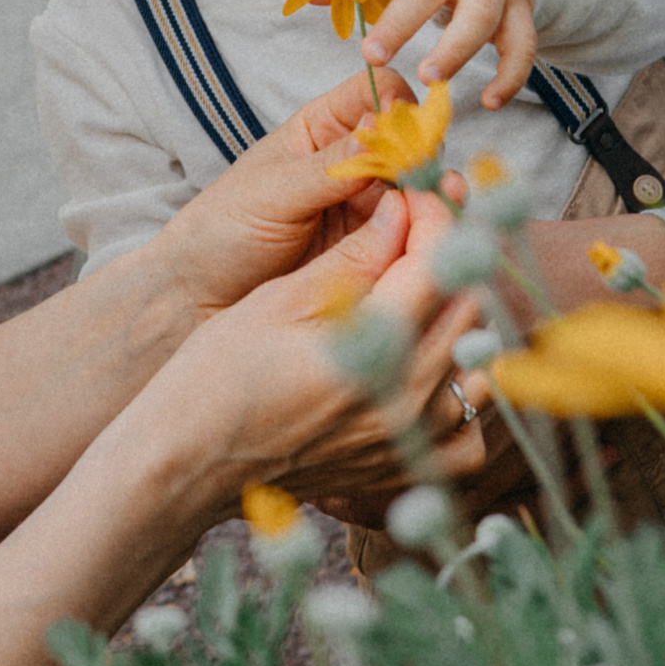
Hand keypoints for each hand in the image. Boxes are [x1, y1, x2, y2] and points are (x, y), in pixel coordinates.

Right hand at [146, 184, 489, 511]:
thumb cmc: (215, 376)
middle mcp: (402, 400)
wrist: (187, 461)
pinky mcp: (397, 469)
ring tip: (422, 296)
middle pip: (468, 308)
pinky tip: (432, 373)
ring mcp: (405, 442)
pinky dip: (460, 401)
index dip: (433, 215)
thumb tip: (400, 210)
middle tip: (419, 231)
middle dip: (450, 257)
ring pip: (477, 368)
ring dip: (460, 321)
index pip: (438, 262)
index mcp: (371, 348)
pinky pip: (465, 438)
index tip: (416, 195)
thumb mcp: (278, 300)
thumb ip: (351, 258)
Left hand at [153, 71, 412, 315]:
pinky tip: (436, 238)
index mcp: (321, 129)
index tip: (405, 127)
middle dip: (427, 153)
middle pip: (411, 142)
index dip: (399, 101)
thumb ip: (330, 167)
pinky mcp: (375, 250)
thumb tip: (384, 132)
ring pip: (419, 190)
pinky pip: (412, 235)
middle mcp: (353, 162)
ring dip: (435, 196)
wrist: (201, 296)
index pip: (378, 91)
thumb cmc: (222, 230)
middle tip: (433, 176)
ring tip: (445, 206)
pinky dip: (428, 233)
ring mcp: (367, 207)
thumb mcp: (272, 192)